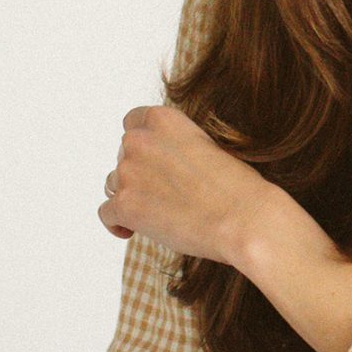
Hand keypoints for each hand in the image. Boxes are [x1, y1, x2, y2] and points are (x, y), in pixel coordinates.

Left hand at [99, 104, 274, 264]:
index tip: (152, 161)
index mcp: (163, 119)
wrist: (245, 219)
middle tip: (163, 195)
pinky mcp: (125, 205)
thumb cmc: (238, 188)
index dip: (142, 144)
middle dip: (138, 173)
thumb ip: (178, 148)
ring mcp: (128, 172)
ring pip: (113, 185)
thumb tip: (161, 168)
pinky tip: (132, 231)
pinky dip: (118, 223)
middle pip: (123, 156)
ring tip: (157, 215)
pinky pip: (106, 214)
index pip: (133, 122)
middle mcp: (139, 140)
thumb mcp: (208, 148)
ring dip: (131, 197)